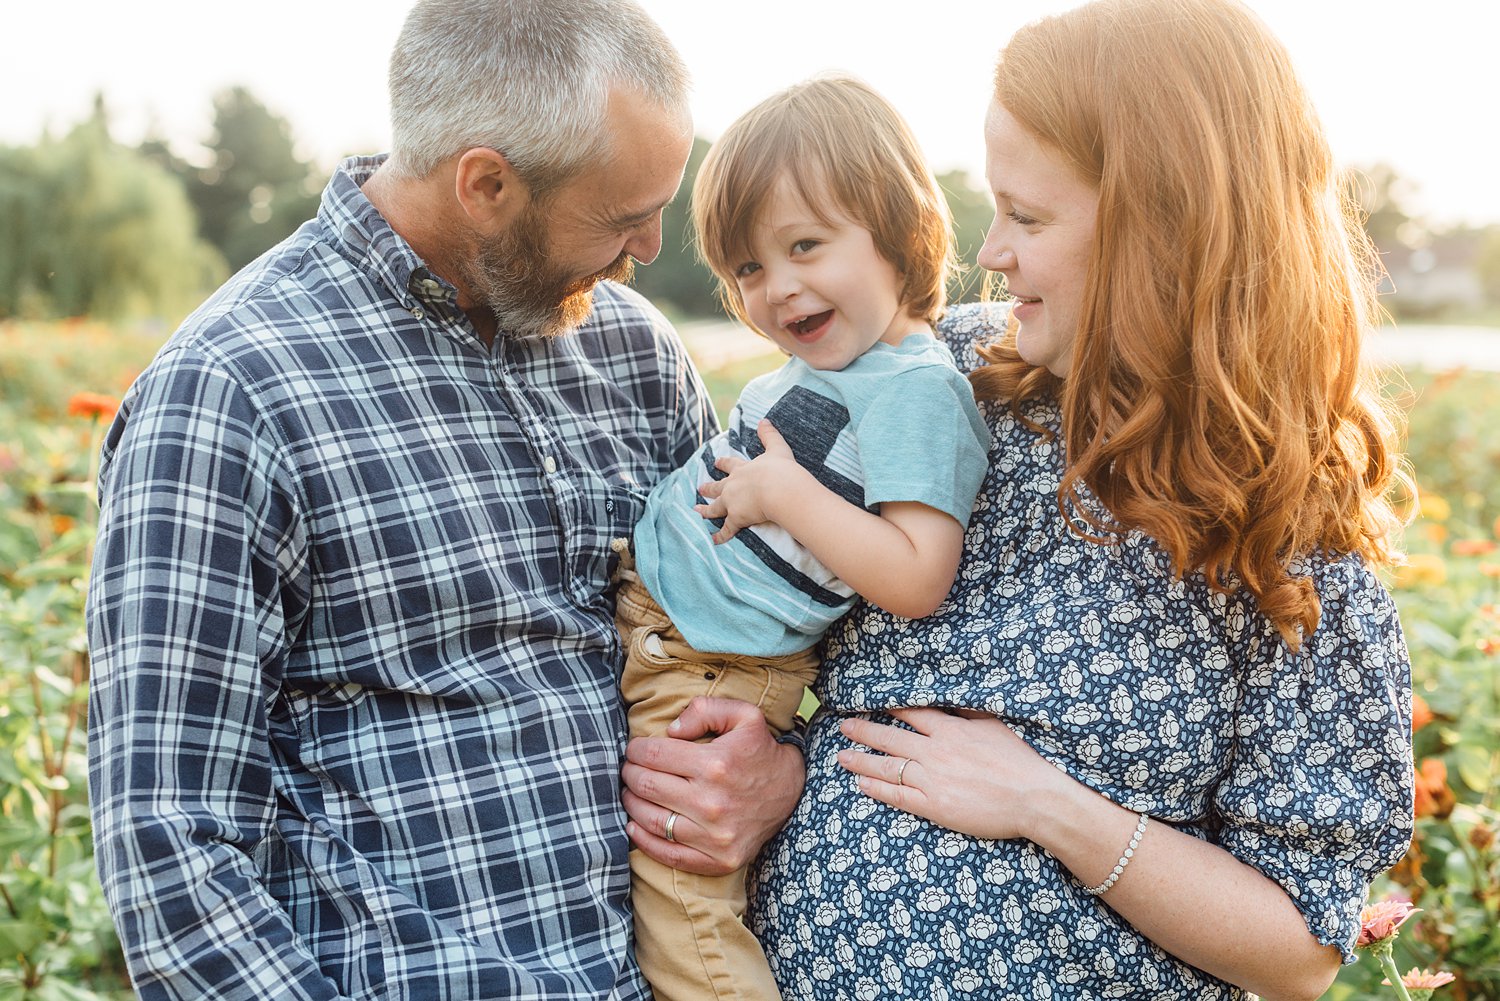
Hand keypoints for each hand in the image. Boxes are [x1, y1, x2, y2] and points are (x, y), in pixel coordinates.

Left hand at [622, 696, 804, 875]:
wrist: (793, 793)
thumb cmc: (760, 751)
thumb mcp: (744, 715)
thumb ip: (705, 709)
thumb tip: (670, 730)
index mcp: (715, 764)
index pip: (653, 755)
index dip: (635, 750)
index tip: (634, 749)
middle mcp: (713, 803)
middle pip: (647, 786)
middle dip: (630, 774)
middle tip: (629, 769)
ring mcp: (715, 837)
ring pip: (651, 820)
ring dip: (631, 804)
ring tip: (630, 792)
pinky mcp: (717, 860)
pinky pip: (668, 854)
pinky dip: (643, 841)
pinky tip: (634, 824)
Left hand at [694, 420, 802, 543]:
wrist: (780, 489)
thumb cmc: (780, 470)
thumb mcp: (777, 448)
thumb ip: (769, 435)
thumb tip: (763, 420)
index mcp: (742, 469)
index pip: (729, 465)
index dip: (722, 464)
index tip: (715, 462)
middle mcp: (733, 485)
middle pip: (717, 487)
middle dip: (708, 487)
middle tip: (700, 488)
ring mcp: (732, 502)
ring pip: (715, 508)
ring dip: (706, 510)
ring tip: (697, 512)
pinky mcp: (736, 518)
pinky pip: (726, 530)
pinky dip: (719, 536)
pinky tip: (713, 541)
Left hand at [836, 707, 1068, 842]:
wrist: (1032, 797)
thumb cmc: (1019, 761)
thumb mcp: (994, 726)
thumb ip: (967, 713)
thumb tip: (952, 700)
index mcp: (950, 730)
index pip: (912, 714)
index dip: (889, 708)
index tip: (870, 703)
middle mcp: (935, 752)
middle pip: (891, 738)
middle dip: (864, 731)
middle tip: (843, 726)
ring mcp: (932, 779)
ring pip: (888, 767)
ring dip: (862, 760)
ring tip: (842, 755)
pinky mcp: (935, 806)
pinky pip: (898, 796)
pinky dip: (877, 789)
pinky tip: (861, 784)